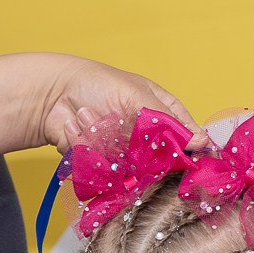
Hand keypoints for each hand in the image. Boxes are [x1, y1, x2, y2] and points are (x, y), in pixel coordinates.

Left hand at [41, 58, 197, 152]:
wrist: (52, 93)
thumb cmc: (97, 83)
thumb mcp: (137, 95)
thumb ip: (167, 122)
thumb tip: (201, 141)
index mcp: (162, 114)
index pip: (187, 139)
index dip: (189, 151)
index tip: (188, 160)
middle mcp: (145, 138)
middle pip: (159, 162)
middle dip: (136, 147)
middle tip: (120, 129)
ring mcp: (123, 154)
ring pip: (127, 167)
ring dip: (101, 137)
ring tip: (86, 112)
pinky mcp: (100, 165)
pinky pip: (101, 169)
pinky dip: (85, 145)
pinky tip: (75, 124)